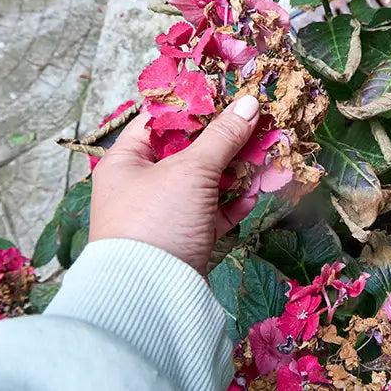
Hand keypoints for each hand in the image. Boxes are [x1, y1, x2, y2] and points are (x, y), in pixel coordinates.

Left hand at [89, 95, 260, 273]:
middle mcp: (140, 185)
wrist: (151, 295)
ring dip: (234, 171)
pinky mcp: (183, 239)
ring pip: (204, 183)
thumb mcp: (191, 170)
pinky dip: (232, 203)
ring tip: (264, 156)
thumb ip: (222, 136)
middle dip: (224, 141)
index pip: (159, 122)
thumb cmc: (157, 221)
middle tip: (256, 124)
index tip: (228, 95)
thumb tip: (249, 102)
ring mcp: (163, 214)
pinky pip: (211, 213)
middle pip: (188, 152)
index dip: (194, 106)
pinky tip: (252, 195)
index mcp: (126, 162)